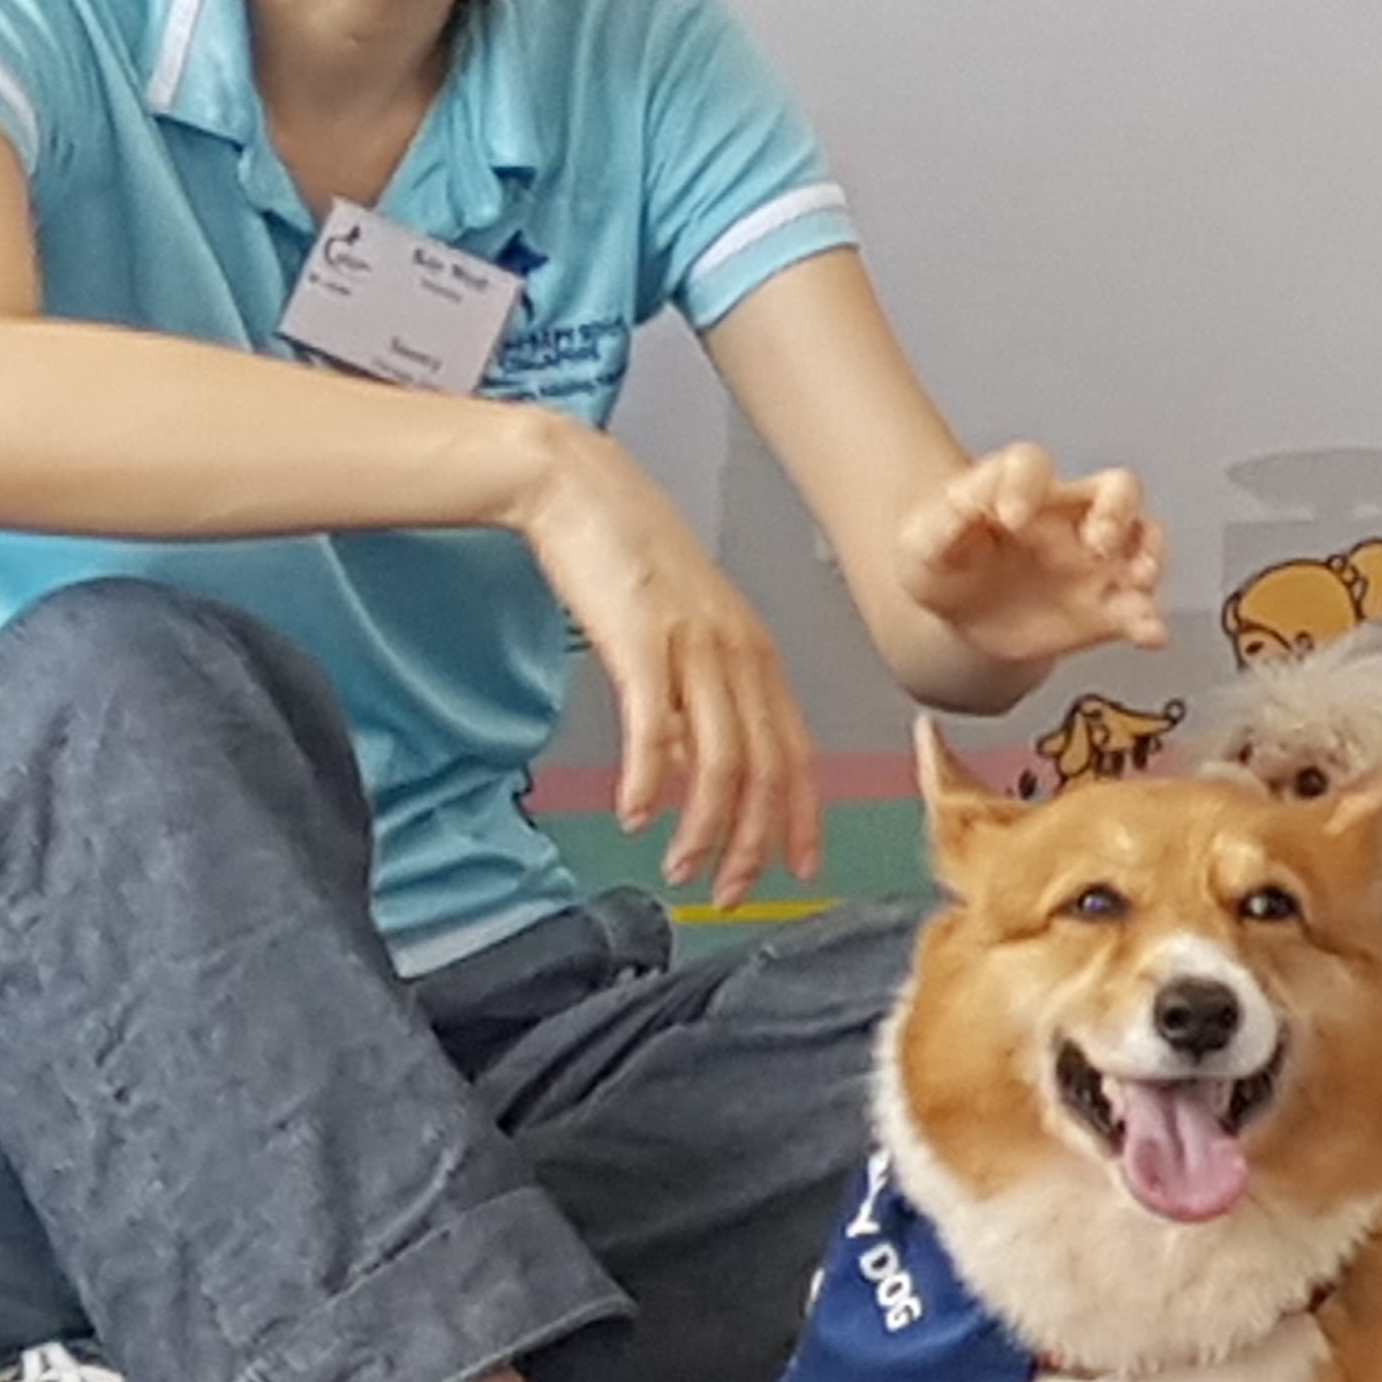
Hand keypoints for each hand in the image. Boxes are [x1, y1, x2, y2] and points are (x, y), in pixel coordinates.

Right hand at [512, 419, 818, 904]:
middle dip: (754, 843)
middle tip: (731, 892)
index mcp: (756, 652)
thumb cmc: (627, 560)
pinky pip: (655, 727)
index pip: (797, 751)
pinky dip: (649, 780)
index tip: (798, 868)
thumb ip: (693, 700)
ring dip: (704, 828)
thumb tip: (685, 775)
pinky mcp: (642, 639)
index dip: (800, 817)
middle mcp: (740, 652)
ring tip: (679, 868)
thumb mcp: (678, 634)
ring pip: (721, 761)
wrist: (580, 489)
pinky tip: (636, 813)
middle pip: (766, 769)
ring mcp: (695, 645)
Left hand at [895, 444, 1168, 663]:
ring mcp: (1094, 560)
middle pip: (1116, 487)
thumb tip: (962, 508)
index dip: (1026, 484)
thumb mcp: (924, 543)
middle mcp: (1069, 516)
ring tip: (1137, 579)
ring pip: (1142, 539)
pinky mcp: (1104, 607)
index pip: (1032, 465)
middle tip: (1096, 542)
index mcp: (1020, 489)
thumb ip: (943, 522)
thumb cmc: (945, 564)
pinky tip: (1149, 633)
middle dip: (1116, 509)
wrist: (959, 616)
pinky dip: (1150, 619)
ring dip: (1149, 556)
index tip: (1010, 518)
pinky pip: (1139, 607)